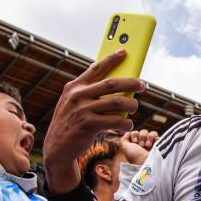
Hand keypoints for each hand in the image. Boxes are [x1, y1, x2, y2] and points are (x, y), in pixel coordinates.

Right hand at [43, 49, 144, 194]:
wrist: (57, 148)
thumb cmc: (72, 124)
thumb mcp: (75, 105)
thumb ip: (91, 95)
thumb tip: (120, 89)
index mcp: (74, 87)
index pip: (96, 68)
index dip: (111, 59)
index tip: (124, 52)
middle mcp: (77, 96)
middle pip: (112, 84)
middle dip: (131, 83)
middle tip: (142, 85)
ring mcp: (82, 110)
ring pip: (116, 102)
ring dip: (130, 106)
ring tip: (135, 109)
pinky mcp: (88, 125)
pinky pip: (114, 121)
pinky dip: (125, 123)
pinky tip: (127, 125)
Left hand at [120, 129, 158, 164]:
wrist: (146, 163)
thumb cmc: (135, 156)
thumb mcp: (125, 147)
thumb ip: (124, 139)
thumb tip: (128, 133)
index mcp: (136, 144)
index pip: (136, 132)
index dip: (135, 134)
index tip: (135, 141)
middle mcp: (144, 144)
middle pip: (143, 131)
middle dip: (142, 136)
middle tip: (141, 145)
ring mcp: (153, 145)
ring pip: (152, 133)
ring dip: (149, 137)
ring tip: (148, 146)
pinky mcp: (160, 146)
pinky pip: (158, 137)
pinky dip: (155, 139)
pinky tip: (154, 146)